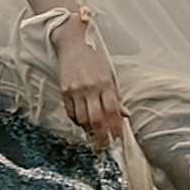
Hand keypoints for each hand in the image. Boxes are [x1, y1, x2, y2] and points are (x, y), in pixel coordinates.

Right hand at [56, 21, 126, 151]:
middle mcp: (90, 87)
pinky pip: (70, 112)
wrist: (73, 42)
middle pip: (97, 119)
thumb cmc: (93, 58)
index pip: (112, 111)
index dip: (116, 128)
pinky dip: (77, 121)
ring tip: (94, 134)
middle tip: (105, 146)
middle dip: (102, 136)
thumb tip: (125, 114)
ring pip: (82, 118)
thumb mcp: (109, 74)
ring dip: (89, 129)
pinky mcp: (64, 90)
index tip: (118, 140)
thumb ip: (116, 96)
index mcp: (105, 83)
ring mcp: (76, 89)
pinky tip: (82, 122)